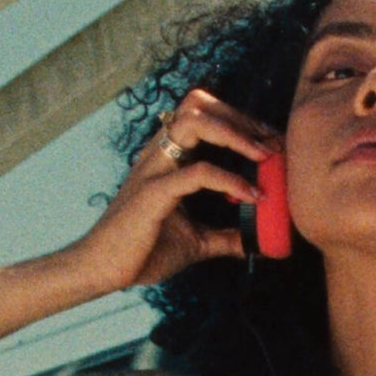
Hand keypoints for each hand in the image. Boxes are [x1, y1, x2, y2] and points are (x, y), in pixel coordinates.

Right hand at [71, 89, 278, 290]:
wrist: (102, 271)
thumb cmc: (144, 251)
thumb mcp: (196, 241)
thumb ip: (226, 236)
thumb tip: (258, 243)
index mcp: (167, 157)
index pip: (204, 114)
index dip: (240, 121)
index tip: (271, 141)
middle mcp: (159, 154)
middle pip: (198, 104)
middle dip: (241, 117)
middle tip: (273, 142)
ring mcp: (153, 169)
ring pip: (192, 121)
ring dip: (234, 133)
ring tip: (264, 156)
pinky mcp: (153, 193)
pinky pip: (196, 173)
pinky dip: (229, 179)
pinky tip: (251, 195)